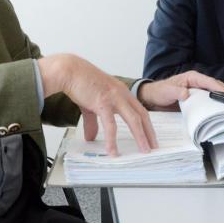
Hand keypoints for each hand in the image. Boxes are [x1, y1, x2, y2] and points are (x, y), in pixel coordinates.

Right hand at [38, 54, 156, 156]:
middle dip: (149, 133)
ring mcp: (114, 98)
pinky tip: (113, 151)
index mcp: (122, 92)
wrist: (69, 71)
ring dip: (140, 137)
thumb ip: (93, 122)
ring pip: (133, 120)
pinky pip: (110, 125)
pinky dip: (112, 140)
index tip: (151, 138)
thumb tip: (91, 138)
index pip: (140, 111)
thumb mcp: (90, 104)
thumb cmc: (80, 83)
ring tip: (144, 150)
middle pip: (142, 116)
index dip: (147, 125)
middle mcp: (122, 94)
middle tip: (154, 148)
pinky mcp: (102, 103)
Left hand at [138, 71, 223, 110]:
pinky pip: (211, 98)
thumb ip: (176, 91)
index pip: (209, 81)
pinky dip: (220, 101)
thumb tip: (186, 94)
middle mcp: (197, 81)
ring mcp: (199, 89)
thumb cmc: (159, 92)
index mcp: (192, 77)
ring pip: (216, 91)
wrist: (153, 98)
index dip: (219, 88)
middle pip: (216, 85)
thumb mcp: (166, 91)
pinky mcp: (198, 97)